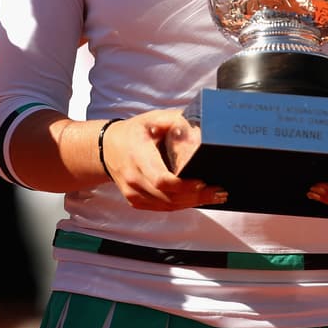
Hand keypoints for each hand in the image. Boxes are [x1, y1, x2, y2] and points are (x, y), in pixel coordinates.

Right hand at [102, 110, 226, 211]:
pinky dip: (181, 205)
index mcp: (138, 157)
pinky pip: (162, 208)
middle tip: (220, 191)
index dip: (184, 185)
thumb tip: (197, 130)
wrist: (108, 148)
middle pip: (168, 197)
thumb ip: (173, 121)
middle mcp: (134, 179)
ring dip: (192, 203)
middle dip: (197, 197)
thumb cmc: (134, 132)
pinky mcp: (136, 201)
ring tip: (215, 196)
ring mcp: (133, 193)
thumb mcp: (152, 119)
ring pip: (167, 206)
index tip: (202, 181)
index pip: (161, 179)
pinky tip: (197, 199)